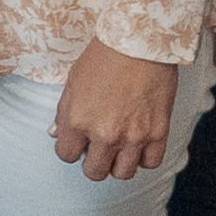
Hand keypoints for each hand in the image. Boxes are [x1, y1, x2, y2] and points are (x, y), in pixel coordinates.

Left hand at [50, 41, 181, 180]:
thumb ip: (65, 113)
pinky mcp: (157, 132)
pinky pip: (151, 163)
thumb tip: (57, 134)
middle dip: (94, 162)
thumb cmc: (105, 56)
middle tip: (98, 147)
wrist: (139, 42)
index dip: (72, 148)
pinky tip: (139, 144)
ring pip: (123, 173)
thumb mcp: (73, 82)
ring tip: (119, 147)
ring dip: (118, 163)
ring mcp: (133, 136)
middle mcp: (104, 134)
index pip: (66, 156)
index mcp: (78, 121)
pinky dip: (144, 157)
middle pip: (95, 172)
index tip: (79, 141)